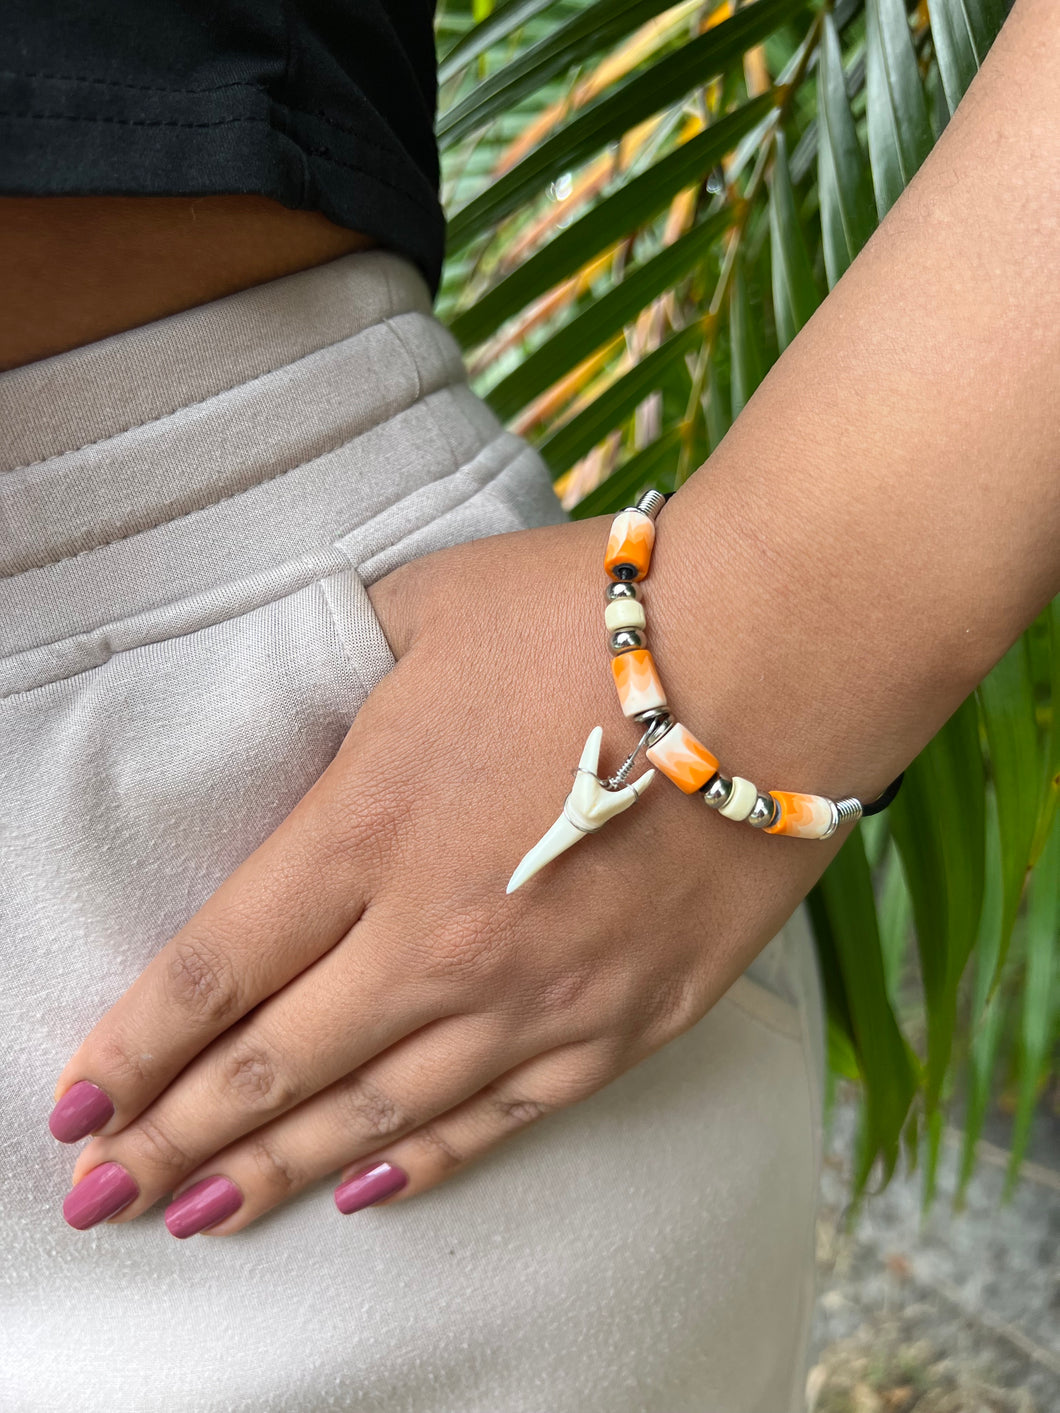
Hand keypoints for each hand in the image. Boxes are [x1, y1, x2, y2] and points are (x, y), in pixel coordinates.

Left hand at [51, 512, 839, 1235]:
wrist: (779, 656)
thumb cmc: (598, 618)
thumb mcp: (428, 610)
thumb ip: (338, 663)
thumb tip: (296, 690)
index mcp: (371, 827)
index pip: (219, 967)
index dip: (137, 1046)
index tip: (76, 1103)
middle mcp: (438, 936)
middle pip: (277, 1066)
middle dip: (174, 1137)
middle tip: (100, 1194)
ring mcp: (536, 995)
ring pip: (377, 1114)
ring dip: (276, 1171)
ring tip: (200, 1218)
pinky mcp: (624, 1020)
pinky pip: (503, 1116)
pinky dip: (428, 1160)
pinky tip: (370, 1190)